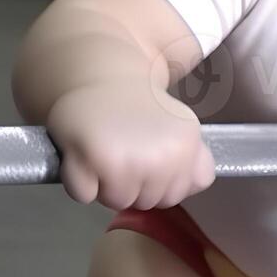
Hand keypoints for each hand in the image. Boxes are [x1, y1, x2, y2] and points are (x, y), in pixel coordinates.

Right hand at [45, 79, 215, 210]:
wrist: (105, 74)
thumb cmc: (144, 108)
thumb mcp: (184, 130)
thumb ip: (196, 164)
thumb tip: (193, 185)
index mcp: (184, 148)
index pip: (172, 196)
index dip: (158, 182)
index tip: (147, 153)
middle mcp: (157, 157)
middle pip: (144, 202)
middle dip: (133, 184)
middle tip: (124, 149)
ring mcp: (121, 160)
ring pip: (115, 201)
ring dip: (106, 184)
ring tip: (107, 151)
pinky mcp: (86, 158)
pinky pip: (83, 195)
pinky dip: (79, 181)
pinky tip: (85, 154)